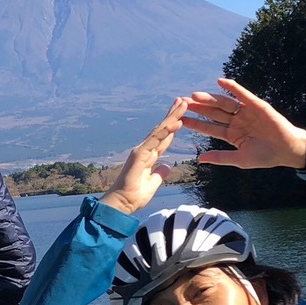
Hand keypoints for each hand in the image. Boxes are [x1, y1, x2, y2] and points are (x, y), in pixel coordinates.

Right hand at [99, 98, 186, 214]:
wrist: (122, 203)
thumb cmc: (134, 196)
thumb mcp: (153, 183)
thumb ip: (160, 173)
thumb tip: (167, 166)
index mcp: (149, 156)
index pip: (164, 138)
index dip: (173, 127)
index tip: (182, 116)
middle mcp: (145, 150)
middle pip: (162, 130)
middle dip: (173, 115)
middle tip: (183, 101)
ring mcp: (142, 150)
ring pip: (160, 130)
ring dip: (172, 117)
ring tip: (182, 104)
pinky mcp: (140, 154)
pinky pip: (156, 140)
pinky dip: (166, 131)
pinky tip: (177, 122)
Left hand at [181, 79, 305, 169]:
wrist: (287, 150)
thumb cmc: (265, 156)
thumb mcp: (239, 159)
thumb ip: (220, 157)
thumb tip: (199, 159)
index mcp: (231, 134)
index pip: (209, 127)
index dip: (195, 123)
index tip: (179, 120)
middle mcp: (236, 121)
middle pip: (213, 113)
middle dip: (198, 108)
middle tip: (181, 103)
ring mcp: (245, 112)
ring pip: (224, 103)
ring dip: (209, 99)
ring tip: (194, 95)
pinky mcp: (256, 105)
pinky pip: (242, 94)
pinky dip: (232, 87)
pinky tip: (221, 82)